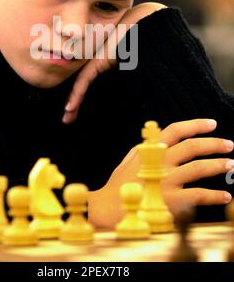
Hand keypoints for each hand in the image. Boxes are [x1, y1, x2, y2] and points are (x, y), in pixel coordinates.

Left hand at [62, 2, 165, 123]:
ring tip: (67, 118)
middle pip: (83, 83)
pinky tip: (70, 108)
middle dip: (75, 101)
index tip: (75, 109)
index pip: (89, 78)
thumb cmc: (147, 40)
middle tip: (68, 117)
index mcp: (106, 58)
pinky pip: (83, 81)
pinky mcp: (96, 62)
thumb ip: (133, 72)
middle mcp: (99, 58)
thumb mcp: (136, 61)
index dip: (81, 94)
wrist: (146, 25)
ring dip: (73, 102)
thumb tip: (142, 94)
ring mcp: (96, 59)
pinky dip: (77, 95)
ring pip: (80, 85)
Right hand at [87, 119, 233, 228]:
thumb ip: (146, 147)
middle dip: (214, 144)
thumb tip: (160, 138)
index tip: (212, 123)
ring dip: (218, 165)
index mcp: (151, 150)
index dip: (196, 125)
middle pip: (193, 147)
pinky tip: (225, 195)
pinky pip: (199, 195)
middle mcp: (161, 162)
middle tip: (229, 144)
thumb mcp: (129, 159)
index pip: (176, 130)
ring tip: (230, 164)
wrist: (110, 208)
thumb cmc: (119, 184)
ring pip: (199, 168)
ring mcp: (167, 180)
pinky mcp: (172, 200)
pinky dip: (215, 195)